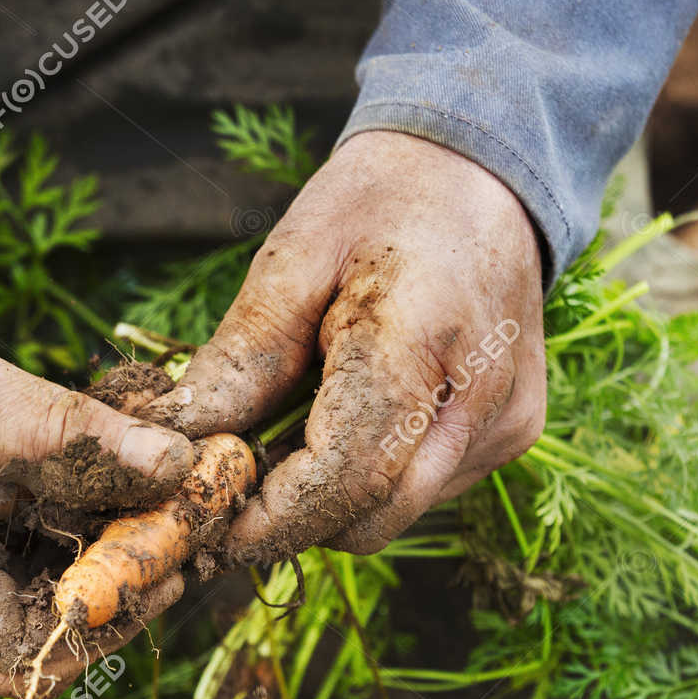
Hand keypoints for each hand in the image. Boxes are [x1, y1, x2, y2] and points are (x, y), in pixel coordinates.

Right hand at [0, 317, 192, 694]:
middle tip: (177, 543)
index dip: (93, 640)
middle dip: (104, 597)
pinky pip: (1, 572)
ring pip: (19, 606)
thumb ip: (71, 432)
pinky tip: (106, 502)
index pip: (9, 667)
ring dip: (86, 568)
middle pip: (23, 638)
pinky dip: (55, 543)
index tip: (157, 584)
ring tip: (154, 518)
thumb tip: (176, 462)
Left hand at [142, 130, 545, 558]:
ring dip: (333, 495)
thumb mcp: (293, 257)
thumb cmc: (381, 202)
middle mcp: (483, 398)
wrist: (484, 169)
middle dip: (295, 518)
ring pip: (396, 512)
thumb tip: (182, 447)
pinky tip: (356, 411)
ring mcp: (507, 422)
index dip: (272, 518)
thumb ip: (242, 360)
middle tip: (234, 481)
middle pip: (372, 518)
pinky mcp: (515, 433)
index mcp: (423, 340)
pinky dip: (375, 473)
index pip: (346, 477)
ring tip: (298, 423)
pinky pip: (424, 490)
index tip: (211, 529)